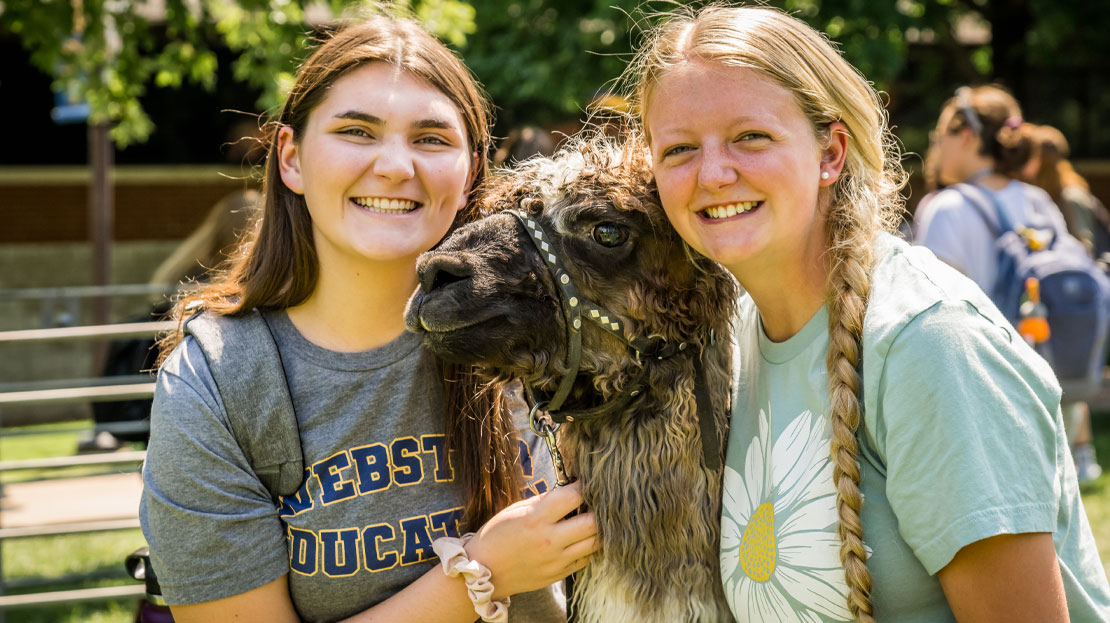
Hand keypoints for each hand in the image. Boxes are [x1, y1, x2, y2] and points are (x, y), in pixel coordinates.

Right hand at [464, 481, 598, 599]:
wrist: (484, 571)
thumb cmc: (497, 535)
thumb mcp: (515, 510)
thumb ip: (543, 501)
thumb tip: (568, 490)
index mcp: (536, 518)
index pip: (574, 496)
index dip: (584, 486)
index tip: (587, 482)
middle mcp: (550, 540)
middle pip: (593, 522)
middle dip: (599, 509)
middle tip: (597, 503)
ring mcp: (556, 560)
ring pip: (595, 542)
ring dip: (598, 529)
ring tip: (592, 520)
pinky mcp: (559, 574)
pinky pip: (586, 559)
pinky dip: (589, 547)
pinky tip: (582, 539)